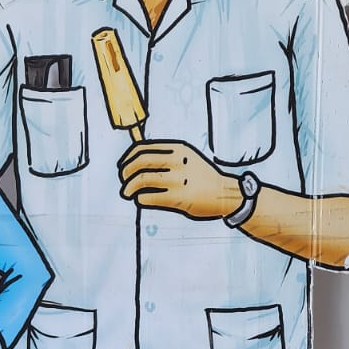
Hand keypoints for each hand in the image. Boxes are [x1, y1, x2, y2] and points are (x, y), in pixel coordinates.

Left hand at [119, 141, 243, 219]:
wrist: (226, 193)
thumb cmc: (202, 176)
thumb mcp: (188, 158)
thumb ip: (167, 155)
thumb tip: (135, 158)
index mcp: (179, 149)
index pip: (143, 148)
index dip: (128, 157)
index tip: (123, 165)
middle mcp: (178, 162)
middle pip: (140, 162)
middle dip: (126, 171)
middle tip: (123, 179)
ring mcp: (178, 180)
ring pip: (141, 180)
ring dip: (129, 187)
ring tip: (127, 192)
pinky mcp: (179, 198)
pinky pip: (149, 197)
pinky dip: (140, 199)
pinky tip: (141, 200)